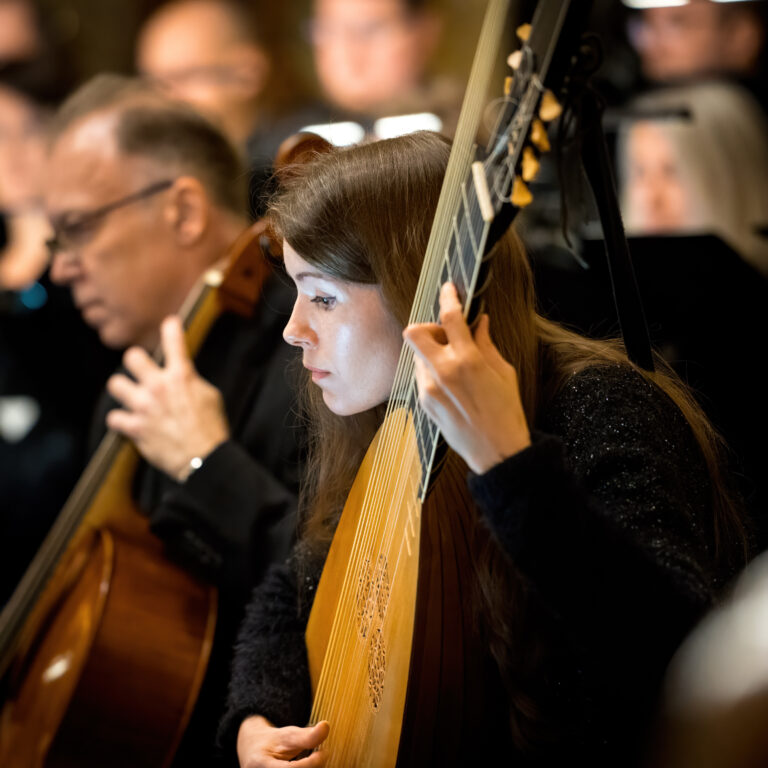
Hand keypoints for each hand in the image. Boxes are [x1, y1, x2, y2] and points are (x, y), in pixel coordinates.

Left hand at [106, 315, 229, 481]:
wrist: (204, 459)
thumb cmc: (211, 428)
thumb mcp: (210, 396)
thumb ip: (191, 381)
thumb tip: (181, 376)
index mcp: (181, 376)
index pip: (174, 341)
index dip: (171, 328)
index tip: (170, 323)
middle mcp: (159, 386)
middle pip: (132, 357)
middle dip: (136, 362)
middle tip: (142, 371)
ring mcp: (144, 407)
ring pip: (115, 384)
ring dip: (123, 389)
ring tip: (131, 396)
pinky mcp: (135, 427)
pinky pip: (114, 417)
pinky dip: (121, 419)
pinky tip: (128, 422)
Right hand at [237, 715, 328, 767]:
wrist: (254, 751)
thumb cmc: (273, 742)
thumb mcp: (287, 735)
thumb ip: (306, 736)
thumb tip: (326, 726)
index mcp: (261, 765)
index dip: (312, 763)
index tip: (324, 751)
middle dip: (313, 767)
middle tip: (320, 756)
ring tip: (312, 760)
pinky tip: (306, 766)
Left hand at [403, 282, 530, 473]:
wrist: (496, 451)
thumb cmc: (506, 411)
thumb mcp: (504, 372)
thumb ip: (486, 344)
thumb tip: (480, 321)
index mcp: (468, 360)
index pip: (450, 317)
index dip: (448, 297)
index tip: (449, 288)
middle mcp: (443, 372)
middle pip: (413, 333)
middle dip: (426, 327)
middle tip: (445, 335)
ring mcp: (429, 388)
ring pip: (417, 355)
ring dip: (432, 352)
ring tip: (455, 366)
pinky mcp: (424, 402)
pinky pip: (421, 376)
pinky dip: (433, 372)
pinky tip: (452, 385)